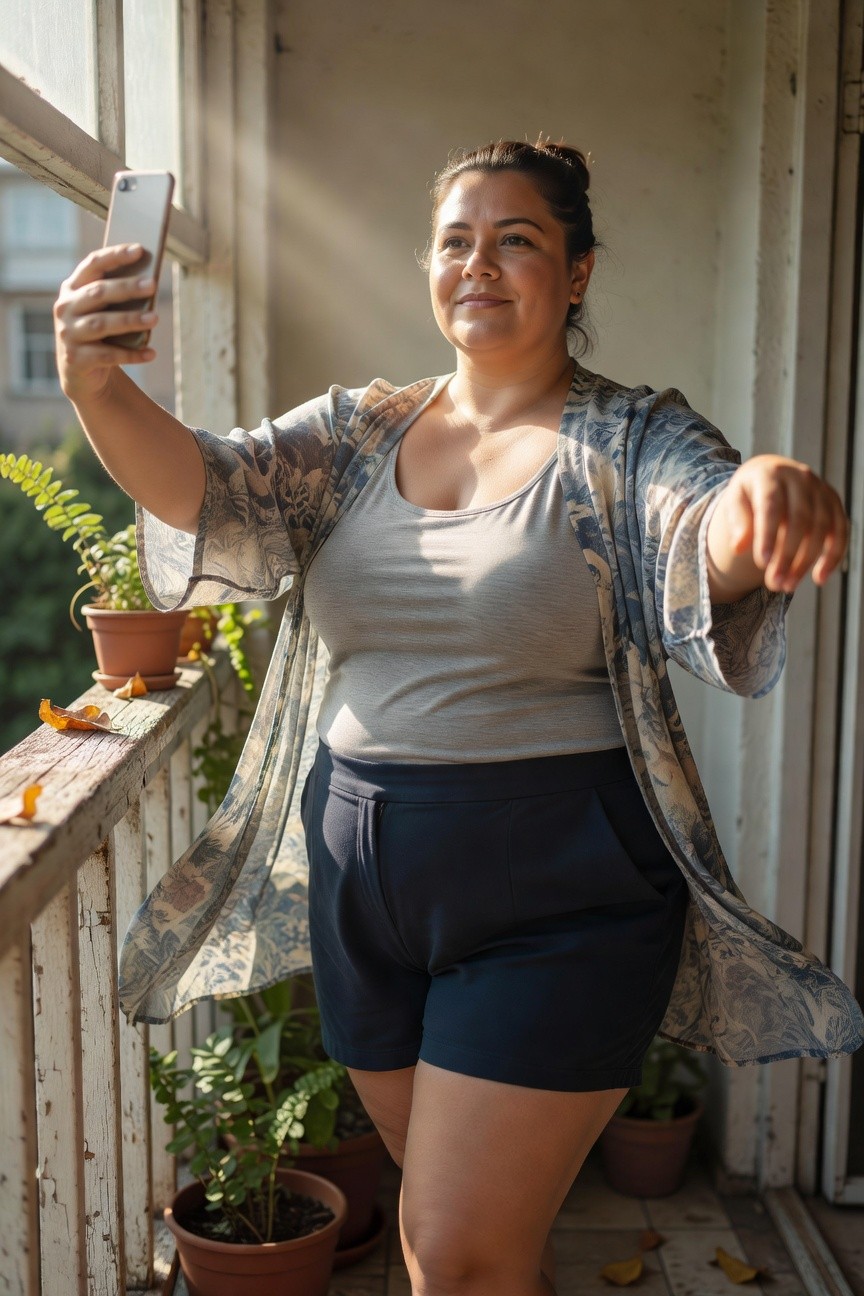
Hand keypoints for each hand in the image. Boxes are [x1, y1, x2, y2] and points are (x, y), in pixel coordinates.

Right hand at [54, 243, 157, 404]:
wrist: (80, 374)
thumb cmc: (98, 335)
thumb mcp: (102, 312)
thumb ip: (117, 298)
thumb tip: (150, 284)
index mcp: (72, 289)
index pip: (92, 265)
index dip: (115, 256)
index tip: (139, 250)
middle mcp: (65, 308)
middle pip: (98, 293)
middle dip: (127, 287)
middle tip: (153, 285)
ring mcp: (68, 334)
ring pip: (102, 323)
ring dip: (130, 319)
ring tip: (155, 318)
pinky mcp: (76, 359)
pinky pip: (108, 355)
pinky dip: (132, 354)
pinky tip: (151, 353)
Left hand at [707, 454, 848, 597]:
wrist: (771, 474)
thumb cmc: (750, 493)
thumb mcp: (736, 501)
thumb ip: (737, 521)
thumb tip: (738, 547)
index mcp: (771, 474)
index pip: (771, 506)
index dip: (768, 535)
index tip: (762, 563)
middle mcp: (800, 477)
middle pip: (799, 519)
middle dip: (787, 555)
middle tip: (774, 584)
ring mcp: (821, 489)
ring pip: (821, 528)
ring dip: (806, 561)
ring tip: (788, 586)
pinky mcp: (834, 502)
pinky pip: (840, 531)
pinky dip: (833, 556)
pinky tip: (819, 578)